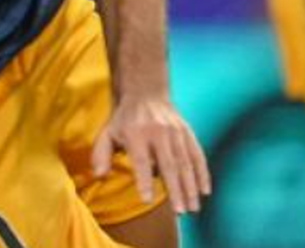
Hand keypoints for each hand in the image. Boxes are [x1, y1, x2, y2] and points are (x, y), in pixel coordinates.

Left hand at [92, 94, 211, 215]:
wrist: (146, 93)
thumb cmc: (124, 120)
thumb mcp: (107, 133)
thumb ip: (101, 154)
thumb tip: (98, 176)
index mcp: (136, 133)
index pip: (141, 160)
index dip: (144, 180)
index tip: (147, 200)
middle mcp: (159, 132)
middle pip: (168, 164)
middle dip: (175, 189)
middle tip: (179, 212)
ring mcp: (176, 132)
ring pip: (186, 162)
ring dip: (191, 186)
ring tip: (193, 208)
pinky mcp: (187, 133)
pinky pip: (197, 155)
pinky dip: (202, 173)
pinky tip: (205, 191)